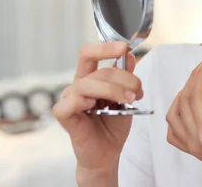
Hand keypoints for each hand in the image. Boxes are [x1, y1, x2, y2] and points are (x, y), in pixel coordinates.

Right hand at [52, 42, 143, 179]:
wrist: (108, 153)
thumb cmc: (113, 125)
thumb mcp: (126, 97)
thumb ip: (126, 77)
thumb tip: (130, 56)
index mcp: (91, 77)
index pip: (90, 54)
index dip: (105, 47)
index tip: (124, 47)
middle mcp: (78, 85)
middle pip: (93, 66)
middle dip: (120, 75)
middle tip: (136, 90)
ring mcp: (70, 100)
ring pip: (86, 84)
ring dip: (112, 90)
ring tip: (129, 100)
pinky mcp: (65, 117)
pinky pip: (68, 104)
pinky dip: (82, 100)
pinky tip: (94, 105)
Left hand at [165, 56, 201, 186]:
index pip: (195, 96)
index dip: (200, 74)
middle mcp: (195, 141)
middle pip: (183, 102)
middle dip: (192, 80)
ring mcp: (191, 147)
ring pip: (174, 115)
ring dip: (181, 95)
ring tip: (196, 83)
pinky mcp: (193, 150)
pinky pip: (174, 132)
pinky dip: (176, 116)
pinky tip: (186, 106)